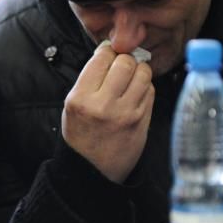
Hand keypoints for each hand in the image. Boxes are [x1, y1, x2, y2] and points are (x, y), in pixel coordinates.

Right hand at [62, 44, 153, 183]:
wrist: (92, 170)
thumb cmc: (81, 135)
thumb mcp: (72, 106)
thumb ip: (90, 79)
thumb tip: (111, 53)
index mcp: (81, 99)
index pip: (102, 58)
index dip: (108, 51)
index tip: (109, 54)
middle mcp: (103, 105)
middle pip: (126, 63)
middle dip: (126, 59)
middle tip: (122, 65)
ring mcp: (126, 114)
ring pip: (143, 74)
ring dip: (139, 71)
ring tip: (131, 78)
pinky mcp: (142, 122)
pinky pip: (150, 91)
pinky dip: (145, 87)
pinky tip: (135, 94)